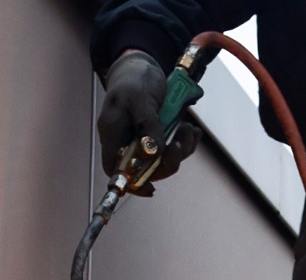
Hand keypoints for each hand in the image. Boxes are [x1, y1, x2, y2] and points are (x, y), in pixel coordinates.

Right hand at [97, 49, 200, 189]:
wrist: (142, 66)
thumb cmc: (134, 79)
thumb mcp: (140, 99)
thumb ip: (147, 125)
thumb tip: (153, 152)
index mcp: (113, 135)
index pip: (116, 169)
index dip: (131, 182)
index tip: (150, 187)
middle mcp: (126, 143)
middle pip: (144, 170)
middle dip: (167, 161)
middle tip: (180, 142)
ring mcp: (142, 141)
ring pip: (162, 161)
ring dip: (180, 150)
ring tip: (189, 131)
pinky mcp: (157, 136)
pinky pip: (172, 149)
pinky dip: (185, 143)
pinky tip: (192, 131)